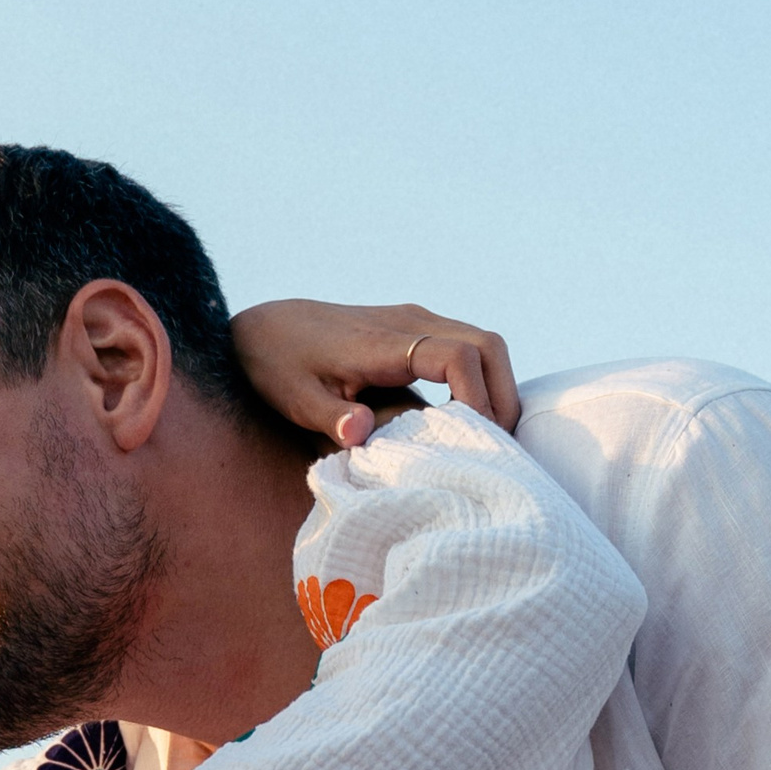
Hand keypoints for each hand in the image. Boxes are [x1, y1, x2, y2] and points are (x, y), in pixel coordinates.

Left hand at [229, 300, 521, 448]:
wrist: (267, 328)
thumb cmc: (278, 366)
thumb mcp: (295, 397)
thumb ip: (328, 416)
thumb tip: (360, 433)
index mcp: (385, 341)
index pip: (458, 356)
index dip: (477, 399)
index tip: (475, 440)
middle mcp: (411, 322)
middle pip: (489, 345)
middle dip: (503, 396)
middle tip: (498, 446)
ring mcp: (417, 324)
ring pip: (485, 346)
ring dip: (497, 390)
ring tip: (489, 439)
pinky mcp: (417, 334)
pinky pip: (468, 352)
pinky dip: (481, 384)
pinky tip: (468, 425)